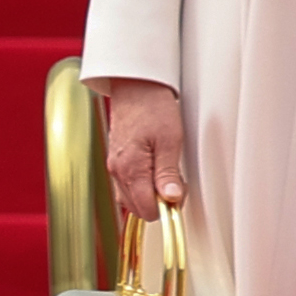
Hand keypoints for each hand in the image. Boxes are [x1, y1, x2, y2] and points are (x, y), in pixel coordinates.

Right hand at [100, 79, 186, 220]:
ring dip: (149, 195)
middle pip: (137, 208)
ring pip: (131, 198)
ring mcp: (115, 166)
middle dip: (158, 203)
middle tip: (176, 182)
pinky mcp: (116, 160)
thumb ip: (168, 174)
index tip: (179, 193)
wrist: (136, 85)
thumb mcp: (170, 140)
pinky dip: (142, 185)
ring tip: (166, 174)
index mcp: (131, 168)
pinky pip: (128, 185)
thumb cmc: (153, 107)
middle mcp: (118, 171)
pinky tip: (155, 171)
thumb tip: (172, 199)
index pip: (147, 209)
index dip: (167, 208)